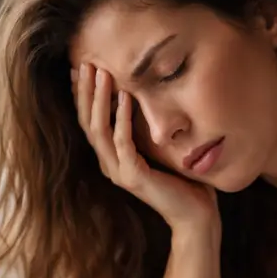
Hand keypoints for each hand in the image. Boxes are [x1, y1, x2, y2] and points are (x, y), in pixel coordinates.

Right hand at [73, 64, 217, 231]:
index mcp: (111, 157)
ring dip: (99, 99)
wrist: (195, 214)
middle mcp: (109, 164)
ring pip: (99, 130)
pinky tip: (127, 96)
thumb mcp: (157, 146)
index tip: (81, 68)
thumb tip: (141, 95)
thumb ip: (144, 126)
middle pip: (88, 122)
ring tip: (101, 73)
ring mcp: (119, 172)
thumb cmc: (181, 179)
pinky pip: (123, 143)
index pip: (89, 121)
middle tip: (85, 63)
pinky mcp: (134, 177)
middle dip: (85, 91)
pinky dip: (123, 118)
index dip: (83, 95)